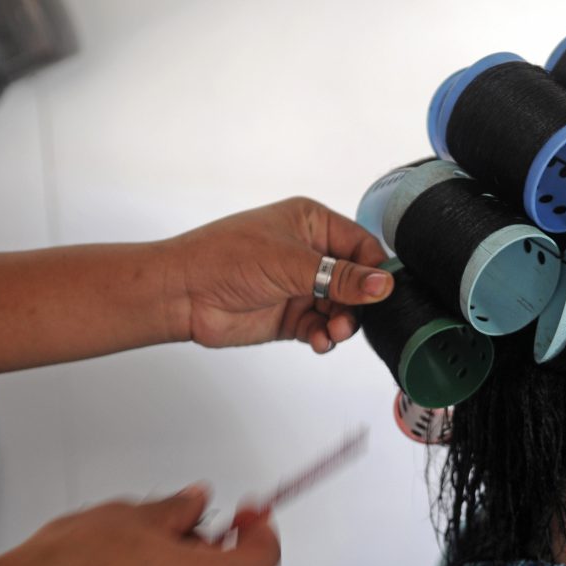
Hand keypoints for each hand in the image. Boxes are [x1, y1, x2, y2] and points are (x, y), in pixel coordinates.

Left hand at [169, 197, 393, 351]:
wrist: (182, 294)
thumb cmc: (224, 258)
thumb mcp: (291, 263)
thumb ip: (341, 278)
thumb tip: (383, 284)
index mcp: (312, 224)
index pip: (361, 246)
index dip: (375, 270)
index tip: (384, 293)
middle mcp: (310, 253)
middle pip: (355, 282)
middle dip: (357, 303)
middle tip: (350, 319)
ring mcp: (300, 286)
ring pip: (341, 308)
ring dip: (342, 323)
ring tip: (333, 332)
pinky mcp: (291, 316)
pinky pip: (321, 328)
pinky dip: (324, 336)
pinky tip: (318, 341)